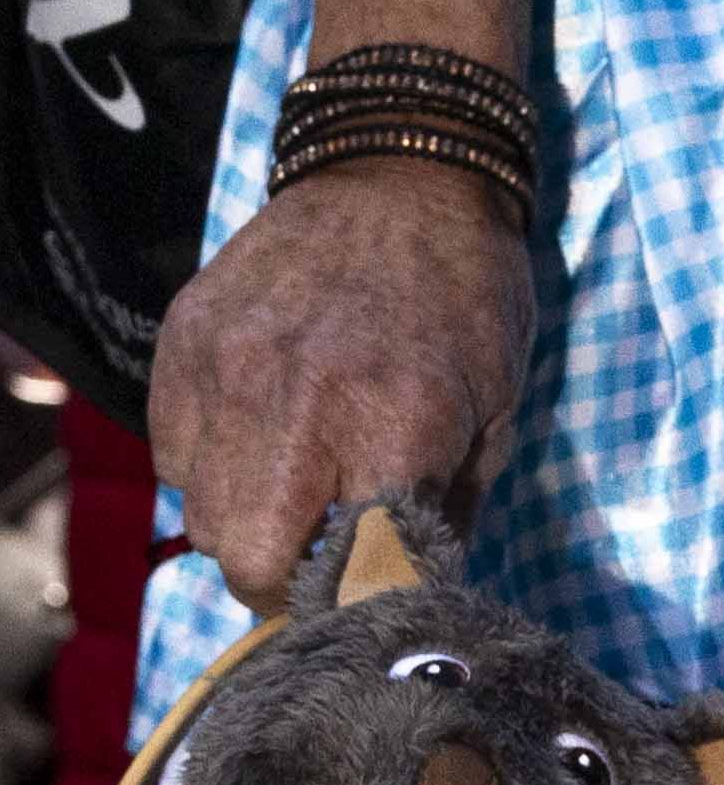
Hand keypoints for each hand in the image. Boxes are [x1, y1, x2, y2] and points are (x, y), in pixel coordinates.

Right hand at [149, 161, 536, 609]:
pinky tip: (258, 439)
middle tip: (320, 561)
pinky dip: (207, 467)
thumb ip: (442, 522)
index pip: (342, 576)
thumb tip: (403, 601)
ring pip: (201, 515)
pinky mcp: (183, 339)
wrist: (399, 177)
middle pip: (247, 559)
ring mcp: (226, 368)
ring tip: (294, 489)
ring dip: (245, 524)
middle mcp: (295, 403)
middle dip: (282, 581)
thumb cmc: (467, 307)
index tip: (366, 601)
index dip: (352, 607)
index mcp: (391, 428)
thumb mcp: (491, 425)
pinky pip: (170, 452)